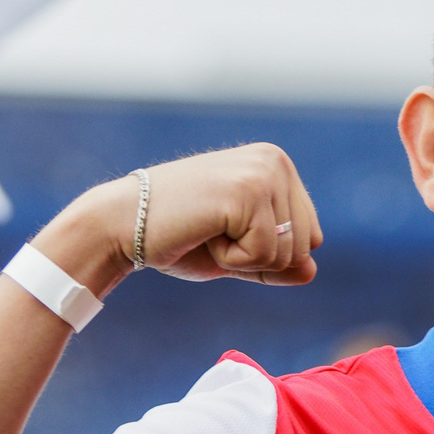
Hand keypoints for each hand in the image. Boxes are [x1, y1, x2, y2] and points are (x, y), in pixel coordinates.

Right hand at [37, 144, 323, 294]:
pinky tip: (202, 233)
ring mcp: (262, 174)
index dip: (268, 253)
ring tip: (207, 231)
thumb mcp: (239, 253)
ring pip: (285, 254)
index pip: (311, 236)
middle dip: (257, 258)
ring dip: (242, 259)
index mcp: (278, 166)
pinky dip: (230, 260)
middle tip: (213, 233)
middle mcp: (275, 162)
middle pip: (303, 246)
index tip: (226, 232)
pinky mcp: (246, 194)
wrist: (122, 224)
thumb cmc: (179, 237)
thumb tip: (312, 271)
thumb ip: (277, 262)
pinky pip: (261, 256)